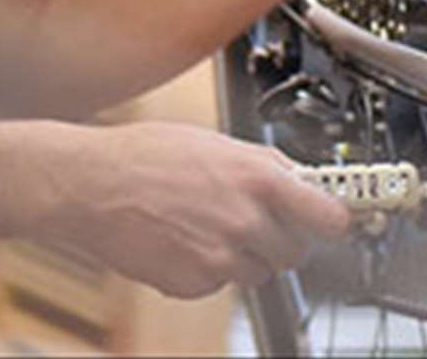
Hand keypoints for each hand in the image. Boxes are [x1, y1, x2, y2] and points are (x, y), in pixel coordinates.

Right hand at [41, 122, 349, 297]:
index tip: (333, 219)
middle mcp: (247, 221)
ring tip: (207, 224)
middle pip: (296, 252)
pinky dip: (209, 268)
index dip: (332, 220)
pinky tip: (184, 239)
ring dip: (244, 255)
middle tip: (254, 220)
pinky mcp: (196, 284)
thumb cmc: (146, 155)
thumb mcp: (216, 142)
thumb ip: (262, 165)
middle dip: (280, 238)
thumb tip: (297, 179)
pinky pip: (220, 283)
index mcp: (258, 179)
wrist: (93, 186)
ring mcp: (222, 257)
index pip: (329, 217)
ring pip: (258, 271)